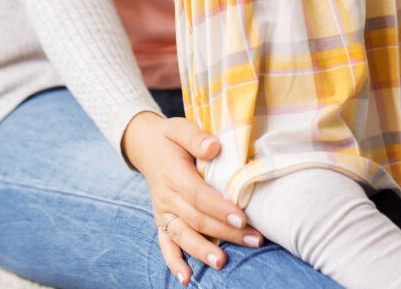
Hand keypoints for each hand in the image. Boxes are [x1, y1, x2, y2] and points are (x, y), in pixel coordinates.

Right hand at [122, 112, 261, 284]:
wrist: (146, 147)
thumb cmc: (170, 138)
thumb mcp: (180, 127)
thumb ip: (195, 136)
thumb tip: (214, 147)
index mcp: (173, 173)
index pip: (197, 195)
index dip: (219, 208)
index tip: (241, 218)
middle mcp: (166, 196)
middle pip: (196, 219)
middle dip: (225, 232)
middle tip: (253, 240)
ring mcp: (163, 211)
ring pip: (182, 235)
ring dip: (203, 251)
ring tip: (223, 262)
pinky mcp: (161, 221)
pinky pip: (165, 244)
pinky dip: (174, 262)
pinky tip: (187, 278)